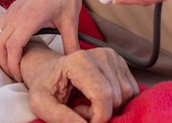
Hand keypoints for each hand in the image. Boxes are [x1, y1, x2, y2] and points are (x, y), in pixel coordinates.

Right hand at [0, 0, 84, 80]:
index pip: (12, 46)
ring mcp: (12, 10)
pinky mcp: (12, 8)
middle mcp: (17, 13)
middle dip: (4, 63)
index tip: (20, 76)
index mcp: (30, 17)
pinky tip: (11, 49)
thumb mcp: (72, 20)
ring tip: (11, 64)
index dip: (13, 64)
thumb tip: (74, 63)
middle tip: (15, 76)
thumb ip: (71, 44)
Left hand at [22, 46, 138, 122]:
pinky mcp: (119, 62)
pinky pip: (131, 91)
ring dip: (109, 108)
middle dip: (100, 113)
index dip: (99, 118)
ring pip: (126, 95)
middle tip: (79, 110)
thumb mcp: (41, 104)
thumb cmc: (43, 86)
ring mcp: (112, 56)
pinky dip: (117, 101)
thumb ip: (60, 117)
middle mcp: (99, 54)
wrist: (46, 70)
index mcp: (78, 61)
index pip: (103, 95)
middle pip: (115, 97)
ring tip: (86, 104)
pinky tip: (98, 99)